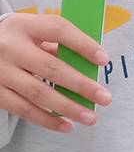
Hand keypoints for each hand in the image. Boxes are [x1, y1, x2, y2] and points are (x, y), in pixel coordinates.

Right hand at [0, 12, 110, 132]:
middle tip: (104, 97)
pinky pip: (23, 109)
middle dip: (81, 85)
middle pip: (51, 68)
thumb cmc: (15, 39)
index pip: (58, 31)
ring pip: (38, 93)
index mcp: (24, 26)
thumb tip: (88, 65)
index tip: (104, 60)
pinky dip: (46, 119)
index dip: (83, 45)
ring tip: (89, 117)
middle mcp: (10, 48)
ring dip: (67, 108)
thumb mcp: (32, 31)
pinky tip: (65, 125)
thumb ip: (56, 43)